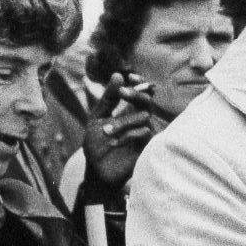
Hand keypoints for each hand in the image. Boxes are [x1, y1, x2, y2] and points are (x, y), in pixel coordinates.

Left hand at [78, 77, 164, 200]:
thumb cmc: (96, 144)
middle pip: (147, 101)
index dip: (138, 84)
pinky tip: (116, 142)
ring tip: (106, 132)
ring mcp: (146, 134)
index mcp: (129, 112)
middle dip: (135, 95)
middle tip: (122, 93)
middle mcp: (141, 121)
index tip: (130, 76)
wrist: (97, 171)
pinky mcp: (149, 147)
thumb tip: (118, 74)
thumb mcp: (97, 117)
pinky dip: (129, 134)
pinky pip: (145, 133)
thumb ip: (108, 98)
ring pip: (144, 117)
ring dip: (123, 122)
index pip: (140, 93)